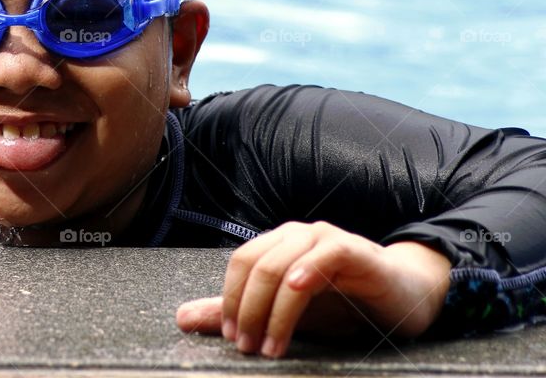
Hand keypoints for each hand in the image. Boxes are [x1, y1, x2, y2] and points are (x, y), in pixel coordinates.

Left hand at [175, 220, 450, 357]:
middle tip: (247, 347)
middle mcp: (296, 235)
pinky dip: (307, 272)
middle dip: (246, 309)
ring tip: (270, 346)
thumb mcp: (282, 313)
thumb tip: (181, 319)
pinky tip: (297, 292)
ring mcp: (325, 239)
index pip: (240, 265)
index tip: (231, 337)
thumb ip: (236, 313)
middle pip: (256, 265)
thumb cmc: (341, 303)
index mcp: (277, 244)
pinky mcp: (354, 250)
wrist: (401, 297)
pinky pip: (325, 254)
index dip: (229, 300)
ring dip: (272, 310)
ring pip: (283, 265)